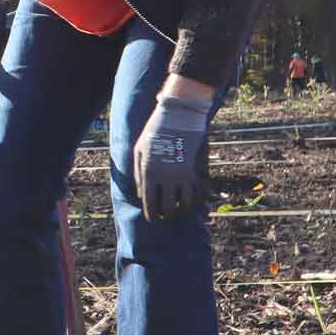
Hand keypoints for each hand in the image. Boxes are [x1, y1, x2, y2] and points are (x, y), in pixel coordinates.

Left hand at [134, 93, 212, 220]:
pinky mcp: (197, 170)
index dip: (152, 214)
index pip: (149, 204)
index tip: (153, 218)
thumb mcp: (139, 150)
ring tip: (179, 208)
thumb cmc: (155, 132)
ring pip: (185, 205)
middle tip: (166, 215)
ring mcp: (183, 175)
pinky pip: (198, 193)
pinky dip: (196, 201)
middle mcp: (166, 177)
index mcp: (148, 173)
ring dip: (182, 209)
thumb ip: (138, 173)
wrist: (179, 116)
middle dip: (166, 214)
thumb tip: (141, 194)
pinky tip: (193, 200)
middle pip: (167, 208)